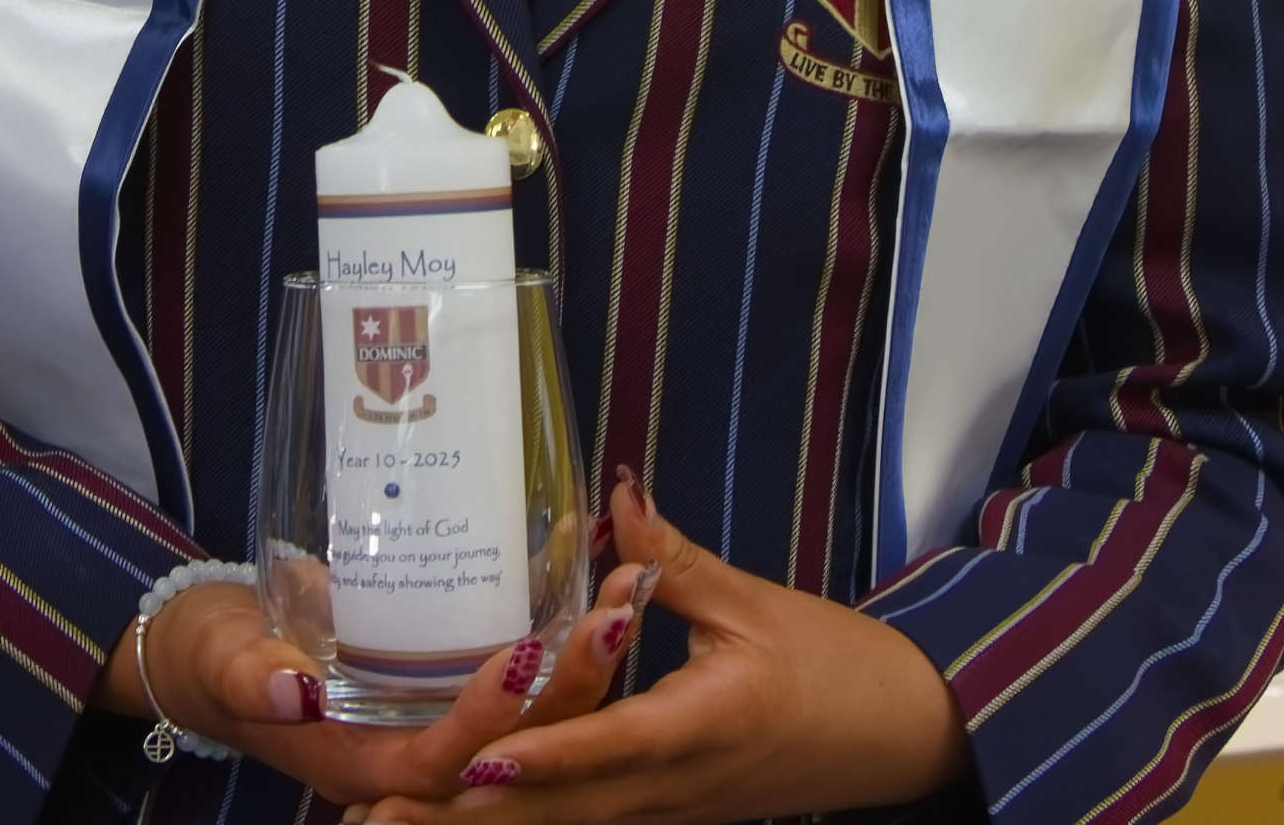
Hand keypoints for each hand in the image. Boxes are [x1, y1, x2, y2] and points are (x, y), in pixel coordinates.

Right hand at [98, 554, 652, 808]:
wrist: (214, 657)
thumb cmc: (215, 658)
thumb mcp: (224, 663)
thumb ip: (257, 678)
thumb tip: (296, 690)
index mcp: (367, 765)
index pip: (444, 759)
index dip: (486, 716)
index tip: (523, 652)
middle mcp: (418, 755)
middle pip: (515, 744)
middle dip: (574, 684)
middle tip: (621, 609)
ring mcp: (441, 723)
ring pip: (535, 714)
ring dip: (589, 657)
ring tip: (638, 585)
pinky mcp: (454, 688)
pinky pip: (526, 680)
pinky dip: (568, 637)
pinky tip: (603, 575)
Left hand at [352, 470, 973, 824]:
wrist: (901, 737)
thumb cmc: (834, 664)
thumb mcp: (753, 603)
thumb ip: (672, 558)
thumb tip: (615, 491)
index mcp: (698, 727)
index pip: (608, 747)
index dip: (542, 756)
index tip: (477, 761)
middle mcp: (673, 786)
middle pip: (562, 814)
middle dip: (471, 820)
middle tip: (381, 817)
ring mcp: (669, 812)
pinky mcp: (669, 816)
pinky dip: (527, 824)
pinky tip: (468, 817)